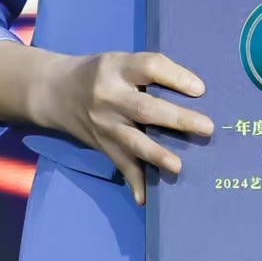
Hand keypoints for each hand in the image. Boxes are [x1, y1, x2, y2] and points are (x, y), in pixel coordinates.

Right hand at [29, 50, 212, 205]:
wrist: (55, 91)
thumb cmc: (100, 73)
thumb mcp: (120, 61)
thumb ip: (150, 72)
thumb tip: (196, 92)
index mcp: (118, 68)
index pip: (150, 67)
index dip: (176, 77)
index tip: (200, 89)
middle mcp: (109, 96)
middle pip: (145, 108)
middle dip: (177, 119)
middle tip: (206, 127)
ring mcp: (105, 124)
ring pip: (133, 140)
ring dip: (157, 154)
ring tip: (178, 166)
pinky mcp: (102, 145)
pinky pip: (120, 164)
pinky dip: (134, 182)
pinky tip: (145, 198)